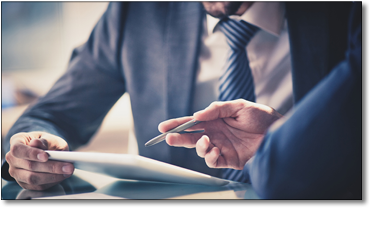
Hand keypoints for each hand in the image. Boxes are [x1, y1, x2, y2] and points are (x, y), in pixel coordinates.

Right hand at [5, 131, 73, 189]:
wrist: (47, 150)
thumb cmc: (47, 142)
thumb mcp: (49, 138)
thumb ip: (45, 141)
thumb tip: (36, 143)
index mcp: (16, 142)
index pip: (18, 149)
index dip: (31, 153)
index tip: (46, 156)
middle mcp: (13, 158)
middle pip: (28, 165)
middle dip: (50, 167)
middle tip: (68, 166)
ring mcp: (17, 172)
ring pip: (32, 178)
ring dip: (53, 176)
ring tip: (68, 171)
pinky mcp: (25, 183)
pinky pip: (38, 186)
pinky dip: (52, 181)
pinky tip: (63, 176)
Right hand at [158, 99, 282, 169]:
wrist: (279, 131)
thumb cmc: (261, 116)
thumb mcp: (239, 106)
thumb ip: (217, 109)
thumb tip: (197, 115)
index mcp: (215, 120)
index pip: (192, 122)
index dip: (178, 124)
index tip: (164, 126)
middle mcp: (216, 133)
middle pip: (191, 137)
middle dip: (178, 138)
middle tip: (169, 138)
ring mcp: (221, 146)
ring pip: (200, 150)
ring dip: (198, 146)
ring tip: (206, 140)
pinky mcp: (229, 159)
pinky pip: (213, 161)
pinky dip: (210, 157)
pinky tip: (215, 150)